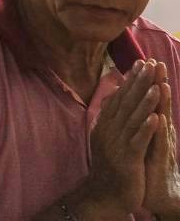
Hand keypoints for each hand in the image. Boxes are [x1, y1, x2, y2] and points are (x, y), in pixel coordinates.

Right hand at [81, 60, 161, 217]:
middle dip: (139, 83)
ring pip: (133, 119)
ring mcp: (117, 144)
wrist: (103, 195)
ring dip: (144, 101)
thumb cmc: (109, 166)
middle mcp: (109, 130)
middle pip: (126, 103)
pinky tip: (155, 117)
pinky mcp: (127, 159)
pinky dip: (146, 129)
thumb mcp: (106, 137)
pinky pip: (138, 141)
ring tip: (155, 85)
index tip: (140, 63)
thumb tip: (113, 96)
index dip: (130, 80)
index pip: (119, 97)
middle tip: (149, 64)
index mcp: (105, 124)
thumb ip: (110, 117)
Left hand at [145, 64, 179, 215]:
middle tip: (157, 62)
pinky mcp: (160, 159)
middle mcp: (158, 132)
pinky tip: (159, 118)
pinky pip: (160, 143)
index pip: (148, 100)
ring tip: (161, 83)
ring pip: (162, 120)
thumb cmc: (145, 165)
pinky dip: (159, 130)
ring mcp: (161, 145)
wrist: (157, 194)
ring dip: (162, 103)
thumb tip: (125, 102)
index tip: (144, 60)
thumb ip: (134, 120)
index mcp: (150, 126)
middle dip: (157, 84)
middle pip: (158, 105)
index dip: (146, 81)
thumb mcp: (138, 139)